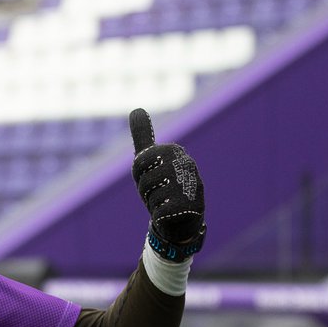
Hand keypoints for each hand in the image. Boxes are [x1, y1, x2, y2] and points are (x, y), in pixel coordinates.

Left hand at [129, 108, 204, 261]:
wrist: (182, 217)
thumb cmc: (163, 185)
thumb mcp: (150, 160)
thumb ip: (143, 136)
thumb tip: (136, 109)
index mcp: (174, 151)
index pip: (139, 163)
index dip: (140, 175)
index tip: (152, 176)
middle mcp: (186, 164)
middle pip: (144, 180)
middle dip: (146, 190)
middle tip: (159, 191)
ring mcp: (190, 185)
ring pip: (152, 197)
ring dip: (154, 204)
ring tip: (167, 202)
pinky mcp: (190, 207)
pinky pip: (159, 213)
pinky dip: (160, 216)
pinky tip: (172, 213)